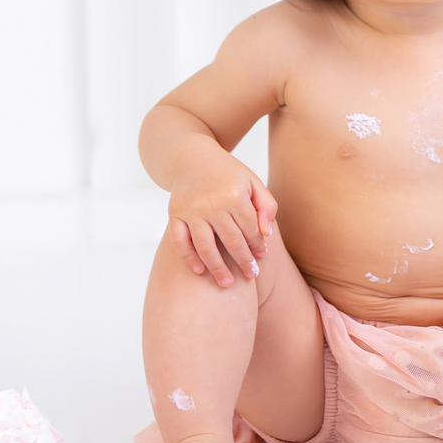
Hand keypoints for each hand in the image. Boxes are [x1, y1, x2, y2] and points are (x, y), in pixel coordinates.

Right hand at [167, 145, 277, 287]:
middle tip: (250, 276)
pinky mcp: (175, 215)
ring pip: (206, 247)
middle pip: (231, 241)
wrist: (191, 158)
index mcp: (235, 194)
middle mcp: (212, 203)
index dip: (258, 245)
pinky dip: (189, 259)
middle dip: (243, 262)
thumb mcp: (252, 182)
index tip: (260, 258)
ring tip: (227, 284)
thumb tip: (266, 235)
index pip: (250, 228)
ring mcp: (191, 210)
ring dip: (217, 268)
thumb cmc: (228, 174)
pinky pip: (181, 242)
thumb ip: (266, 206)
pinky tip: (200, 272)